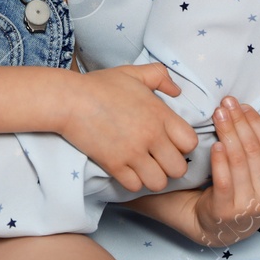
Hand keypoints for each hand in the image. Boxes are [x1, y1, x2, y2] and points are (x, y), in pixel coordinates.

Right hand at [61, 63, 197, 192]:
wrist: (68, 100)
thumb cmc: (99, 86)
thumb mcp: (132, 73)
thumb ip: (159, 76)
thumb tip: (177, 90)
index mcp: (159, 114)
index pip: (190, 142)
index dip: (182, 145)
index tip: (170, 141)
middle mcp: (151, 135)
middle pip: (179, 169)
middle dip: (170, 166)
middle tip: (157, 159)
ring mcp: (132, 152)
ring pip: (158, 182)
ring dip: (152, 178)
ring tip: (143, 168)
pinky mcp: (114, 164)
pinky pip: (134, 186)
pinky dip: (131, 181)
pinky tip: (126, 170)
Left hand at [128, 96, 259, 246]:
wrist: (215, 227)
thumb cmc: (237, 193)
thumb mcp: (257, 177)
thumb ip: (257, 152)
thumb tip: (245, 111)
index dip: (257, 122)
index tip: (242, 105)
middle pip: (254, 149)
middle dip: (240, 122)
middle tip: (226, 103)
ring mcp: (249, 206)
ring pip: (240, 160)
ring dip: (228, 133)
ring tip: (218, 114)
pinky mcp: (226, 211)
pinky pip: (224, 179)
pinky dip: (220, 160)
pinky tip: (215, 144)